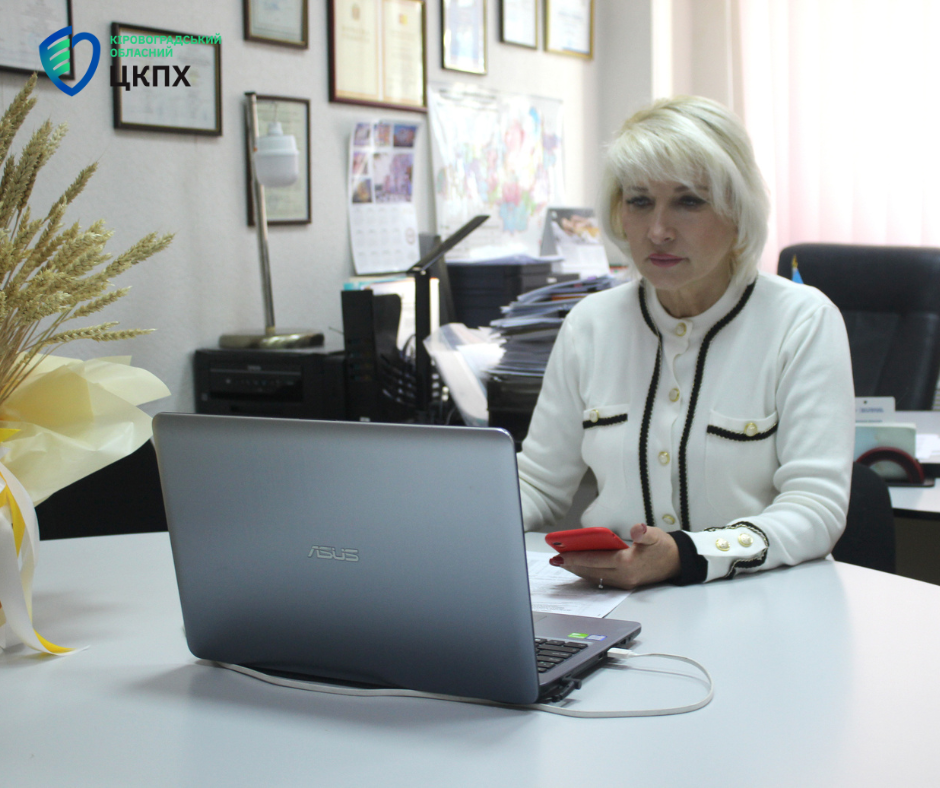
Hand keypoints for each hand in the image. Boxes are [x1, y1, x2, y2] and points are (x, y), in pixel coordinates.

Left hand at [548, 523, 680, 589]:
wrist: (677, 562)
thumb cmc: (663, 547)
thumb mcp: (655, 535)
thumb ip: (644, 533)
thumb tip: (637, 529)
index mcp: (628, 563)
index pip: (596, 561)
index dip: (577, 557)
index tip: (562, 554)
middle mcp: (623, 576)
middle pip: (591, 571)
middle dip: (572, 565)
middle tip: (555, 559)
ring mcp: (623, 582)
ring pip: (594, 577)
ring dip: (578, 570)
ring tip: (562, 563)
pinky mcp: (624, 583)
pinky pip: (601, 579)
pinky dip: (588, 573)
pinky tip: (578, 568)